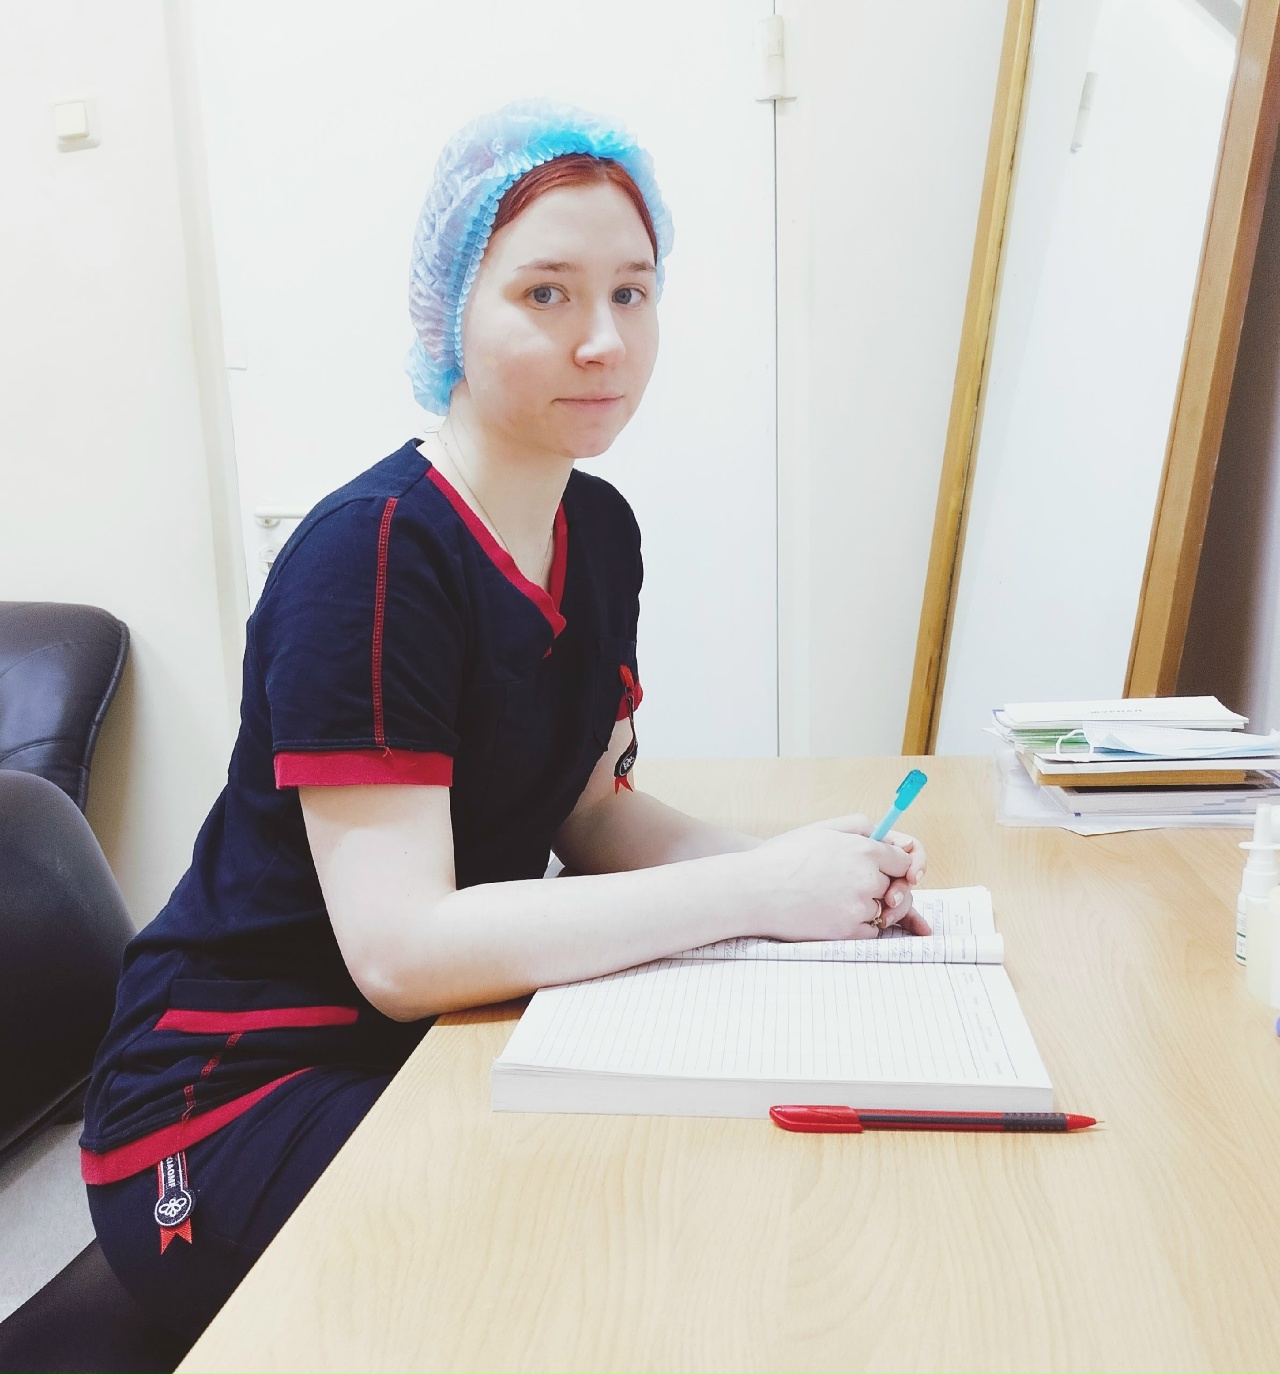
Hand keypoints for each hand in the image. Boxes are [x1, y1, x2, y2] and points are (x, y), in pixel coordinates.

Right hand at [746, 818, 931, 941]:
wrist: (753, 889)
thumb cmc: (783, 856)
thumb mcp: (823, 829)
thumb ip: (861, 827)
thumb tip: (889, 839)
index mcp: (864, 850)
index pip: (905, 860)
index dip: (896, 865)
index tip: (888, 870)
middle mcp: (867, 878)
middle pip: (896, 887)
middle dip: (882, 886)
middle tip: (852, 885)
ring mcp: (859, 907)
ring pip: (884, 910)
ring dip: (870, 906)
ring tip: (838, 898)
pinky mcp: (848, 932)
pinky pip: (870, 932)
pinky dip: (858, 925)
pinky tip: (833, 913)